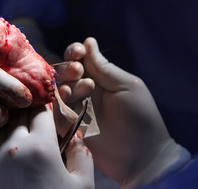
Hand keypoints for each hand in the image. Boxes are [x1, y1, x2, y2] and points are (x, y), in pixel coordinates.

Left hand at [0, 105, 93, 188]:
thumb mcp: (82, 186)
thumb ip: (82, 154)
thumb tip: (74, 135)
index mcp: (40, 147)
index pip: (41, 110)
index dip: (48, 107)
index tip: (50, 109)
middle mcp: (13, 147)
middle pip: (18, 113)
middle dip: (29, 111)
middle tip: (36, 117)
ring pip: (0, 125)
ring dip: (11, 123)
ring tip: (21, 129)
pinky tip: (9, 148)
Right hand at [64, 38, 190, 187]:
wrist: (141, 156)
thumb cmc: (140, 117)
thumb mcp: (126, 86)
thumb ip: (104, 67)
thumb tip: (88, 40)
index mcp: (100, 78)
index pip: (79, 59)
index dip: (74, 52)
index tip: (76, 52)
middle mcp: (85, 91)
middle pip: (64, 73)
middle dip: (68, 69)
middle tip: (79, 72)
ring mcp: (76, 108)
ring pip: (58, 90)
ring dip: (65, 85)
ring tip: (78, 89)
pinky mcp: (69, 126)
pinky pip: (56, 111)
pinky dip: (58, 104)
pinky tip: (67, 101)